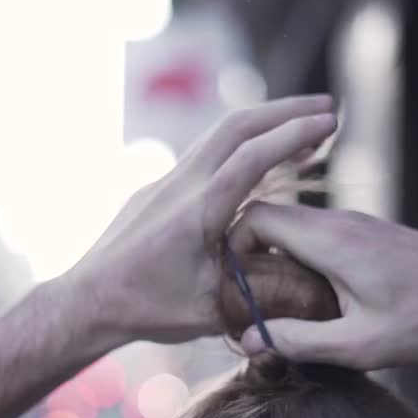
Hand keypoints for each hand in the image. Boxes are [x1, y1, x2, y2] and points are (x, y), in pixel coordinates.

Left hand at [68, 95, 337, 343]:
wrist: (86, 302)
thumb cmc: (147, 310)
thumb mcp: (213, 310)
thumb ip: (258, 288)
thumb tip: (304, 275)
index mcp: (196, 212)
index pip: (252, 158)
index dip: (294, 135)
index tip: (330, 122)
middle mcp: (179, 186)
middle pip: (236, 127)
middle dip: (286, 111)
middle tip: (328, 107)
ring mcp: (165, 182)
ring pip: (218, 136)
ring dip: (263, 124)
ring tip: (303, 126)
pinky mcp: (157, 189)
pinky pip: (204, 154)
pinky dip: (240, 144)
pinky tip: (260, 155)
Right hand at [227, 203, 417, 368]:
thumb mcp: (359, 344)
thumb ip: (299, 341)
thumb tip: (250, 340)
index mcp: (330, 240)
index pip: (257, 216)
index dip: (232, 246)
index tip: (229, 284)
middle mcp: (340, 222)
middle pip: (271, 218)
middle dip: (248, 253)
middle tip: (243, 296)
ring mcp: (356, 224)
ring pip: (295, 226)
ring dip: (276, 256)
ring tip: (274, 301)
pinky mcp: (368, 235)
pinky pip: (318, 234)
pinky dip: (302, 257)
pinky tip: (312, 296)